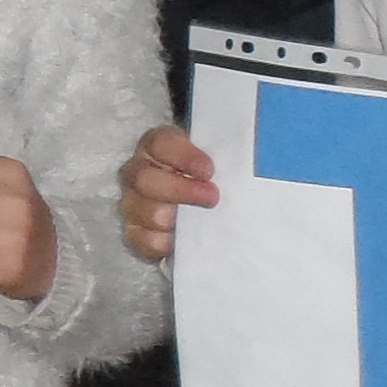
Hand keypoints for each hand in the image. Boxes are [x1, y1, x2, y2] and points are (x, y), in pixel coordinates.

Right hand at [118, 121, 218, 260]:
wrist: (198, 203)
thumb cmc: (208, 175)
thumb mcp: (217, 158)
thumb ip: (226, 157)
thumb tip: (254, 161)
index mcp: (156, 146)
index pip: (160, 143)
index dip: (184, 157)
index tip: (210, 171)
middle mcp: (138, 171)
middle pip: (144, 178)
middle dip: (180, 190)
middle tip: (212, 198)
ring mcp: (132, 202)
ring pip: (141, 210)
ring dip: (171, 218)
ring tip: (197, 222)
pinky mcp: (134, 232)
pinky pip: (140, 240)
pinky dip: (161, 243)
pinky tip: (179, 241)